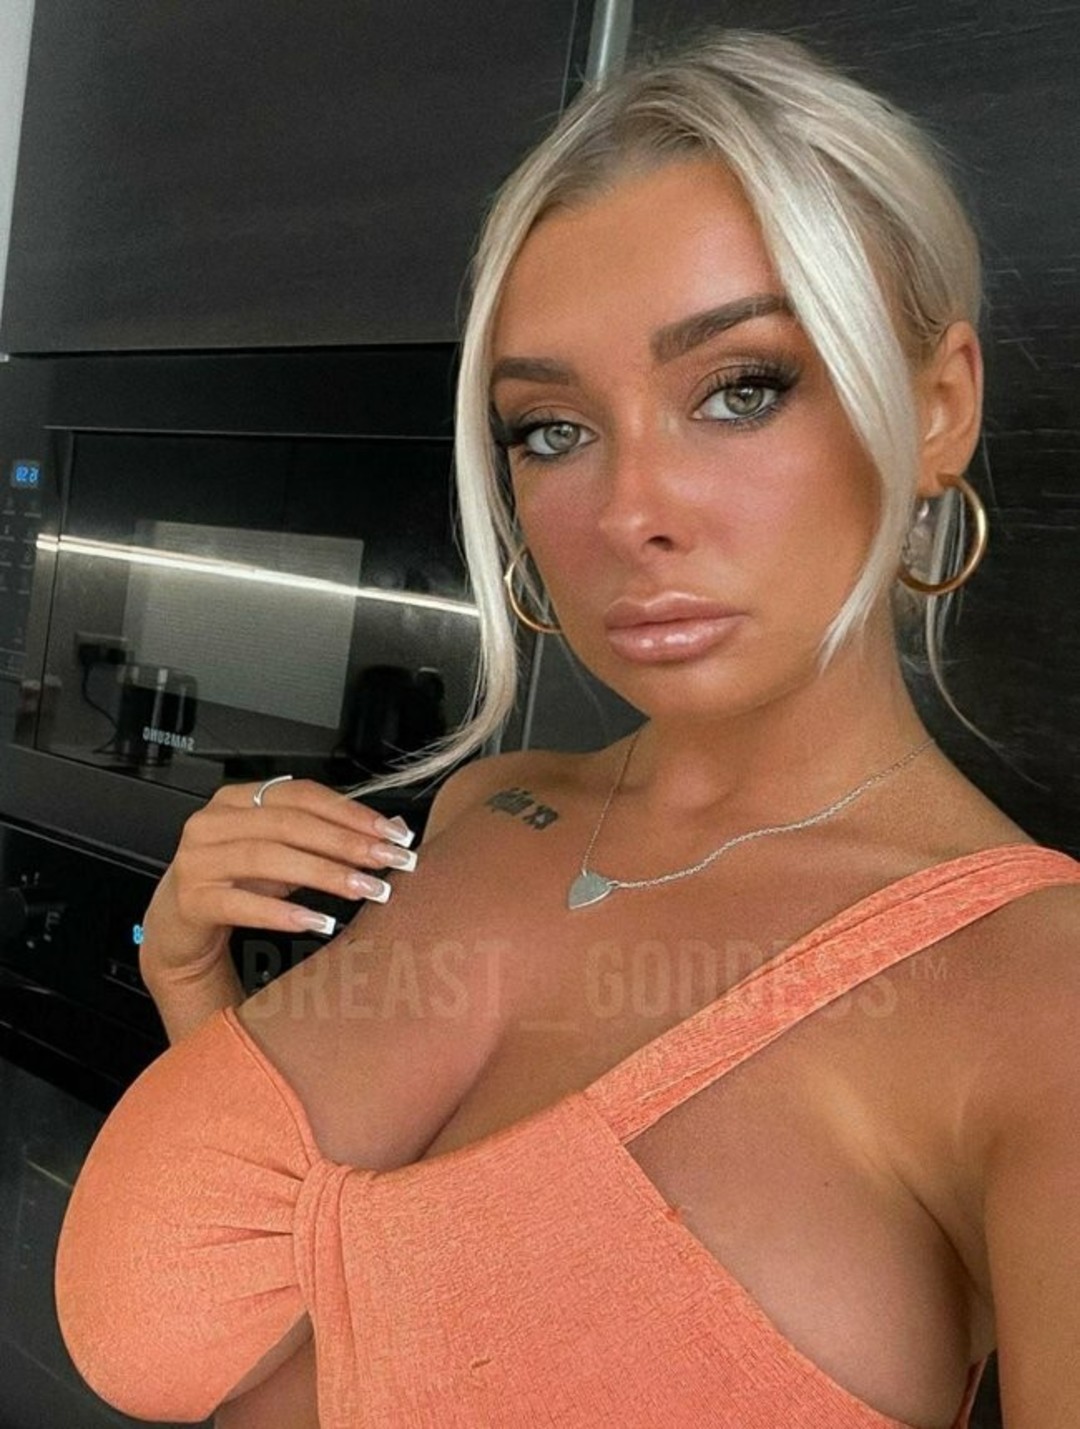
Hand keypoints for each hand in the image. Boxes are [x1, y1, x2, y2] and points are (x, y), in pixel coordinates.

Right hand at [139, 778, 415, 980]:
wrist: (181, 929)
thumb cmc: (237, 885)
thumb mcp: (286, 857)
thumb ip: (330, 840)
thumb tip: (391, 829)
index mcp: (238, 800)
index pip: (302, 795)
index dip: (351, 812)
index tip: (392, 834)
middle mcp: (213, 822)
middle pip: (290, 824)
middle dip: (346, 843)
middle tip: (388, 863)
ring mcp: (197, 860)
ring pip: (268, 858)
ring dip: (324, 874)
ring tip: (364, 890)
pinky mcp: (190, 900)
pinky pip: (241, 903)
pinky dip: (283, 911)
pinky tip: (318, 920)